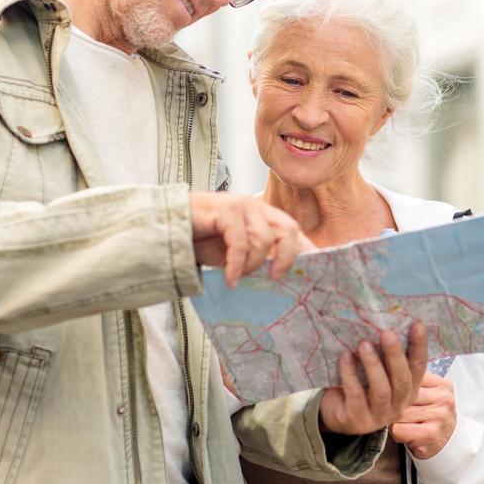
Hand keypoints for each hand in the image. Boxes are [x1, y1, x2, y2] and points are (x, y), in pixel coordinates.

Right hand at [190, 192, 312, 285]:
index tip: (315, 273)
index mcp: (263, 216)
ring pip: (264, 239)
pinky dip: (237, 264)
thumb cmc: (202, 240)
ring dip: (252, 265)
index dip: (307, 251)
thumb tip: (281, 278)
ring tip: (237, 278)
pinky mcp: (224, 210)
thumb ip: (258, 258)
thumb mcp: (236, 254)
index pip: (293, 231)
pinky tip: (229, 278)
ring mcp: (241, 205)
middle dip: (288, 257)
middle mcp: (256, 207)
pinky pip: (241, 242)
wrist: (169, 228)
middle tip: (276, 278)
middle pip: (289, 229)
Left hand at [319, 322, 428, 434]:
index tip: (418, 324)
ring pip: (381, 390)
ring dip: (373, 365)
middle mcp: (398, 405)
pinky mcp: (358, 420)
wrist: (336, 413)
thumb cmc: (360, 385)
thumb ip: (386, 354)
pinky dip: (350, 375)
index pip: (419, 367)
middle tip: (387, 332)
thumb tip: (387, 321)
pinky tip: (345, 357)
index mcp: (408, 390)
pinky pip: (356, 396)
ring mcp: (379, 416)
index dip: (420, 347)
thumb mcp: (378, 370)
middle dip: (395, 355)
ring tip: (364, 344)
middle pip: (402, 380)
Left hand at [390, 371, 456, 458]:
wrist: (444, 442)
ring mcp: (439, 417)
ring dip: (393, 419)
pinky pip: (398, 429)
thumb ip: (413, 379)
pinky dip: (396, 433)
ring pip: (399, 412)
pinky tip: (405, 434)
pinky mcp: (430, 434)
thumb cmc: (429, 415)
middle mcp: (444, 399)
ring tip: (402, 422)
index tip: (390, 387)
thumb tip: (386, 363)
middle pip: (403, 394)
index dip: (395, 382)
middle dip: (392, 402)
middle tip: (393, 409)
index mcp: (442, 385)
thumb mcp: (428, 393)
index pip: (411, 375)